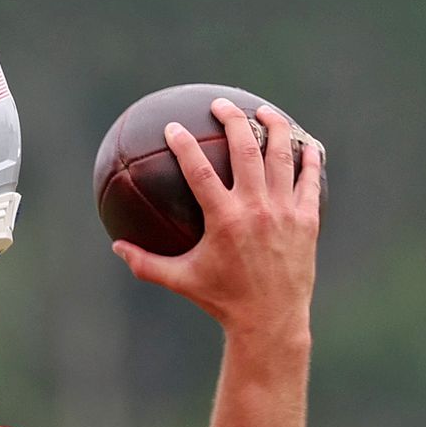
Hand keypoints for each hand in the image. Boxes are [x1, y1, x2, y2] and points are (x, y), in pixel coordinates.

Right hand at [112, 98, 322, 338]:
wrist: (270, 320)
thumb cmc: (221, 299)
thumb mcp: (179, 280)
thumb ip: (145, 262)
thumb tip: (116, 247)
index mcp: (223, 220)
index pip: (199, 171)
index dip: (183, 146)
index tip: (173, 127)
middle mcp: (255, 209)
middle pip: (245, 150)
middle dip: (232, 121)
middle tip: (220, 106)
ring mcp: (285, 211)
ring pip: (281, 156)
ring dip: (273, 128)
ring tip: (263, 112)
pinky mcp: (307, 219)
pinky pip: (309, 179)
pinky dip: (308, 157)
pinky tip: (305, 143)